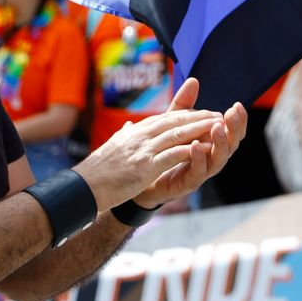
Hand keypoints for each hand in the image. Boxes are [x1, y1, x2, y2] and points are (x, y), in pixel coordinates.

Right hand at [76, 84, 229, 208]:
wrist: (82, 188)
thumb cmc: (97, 170)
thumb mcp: (114, 146)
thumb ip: (124, 134)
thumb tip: (128, 125)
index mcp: (136, 131)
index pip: (167, 118)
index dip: (188, 114)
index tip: (204, 113)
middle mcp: (141, 136)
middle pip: (176, 121)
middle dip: (200, 117)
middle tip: (219, 115)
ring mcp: (143, 150)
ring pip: (178, 134)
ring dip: (200, 128)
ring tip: (218, 126)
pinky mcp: (144, 167)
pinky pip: (171, 155)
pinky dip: (189, 150)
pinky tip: (203, 148)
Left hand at [133, 78, 246, 206]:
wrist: (142, 180)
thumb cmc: (164, 151)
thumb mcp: (172, 125)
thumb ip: (184, 106)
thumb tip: (194, 80)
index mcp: (211, 144)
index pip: (231, 132)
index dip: (237, 120)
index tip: (237, 105)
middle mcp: (210, 158)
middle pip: (231, 145)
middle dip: (234, 129)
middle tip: (233, 114)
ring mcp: (200, 172)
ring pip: (218, 160)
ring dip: (220, 143)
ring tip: (218, 127)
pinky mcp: (186, 184)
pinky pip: (198, 173)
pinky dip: (199, 159)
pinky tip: (196, 146)